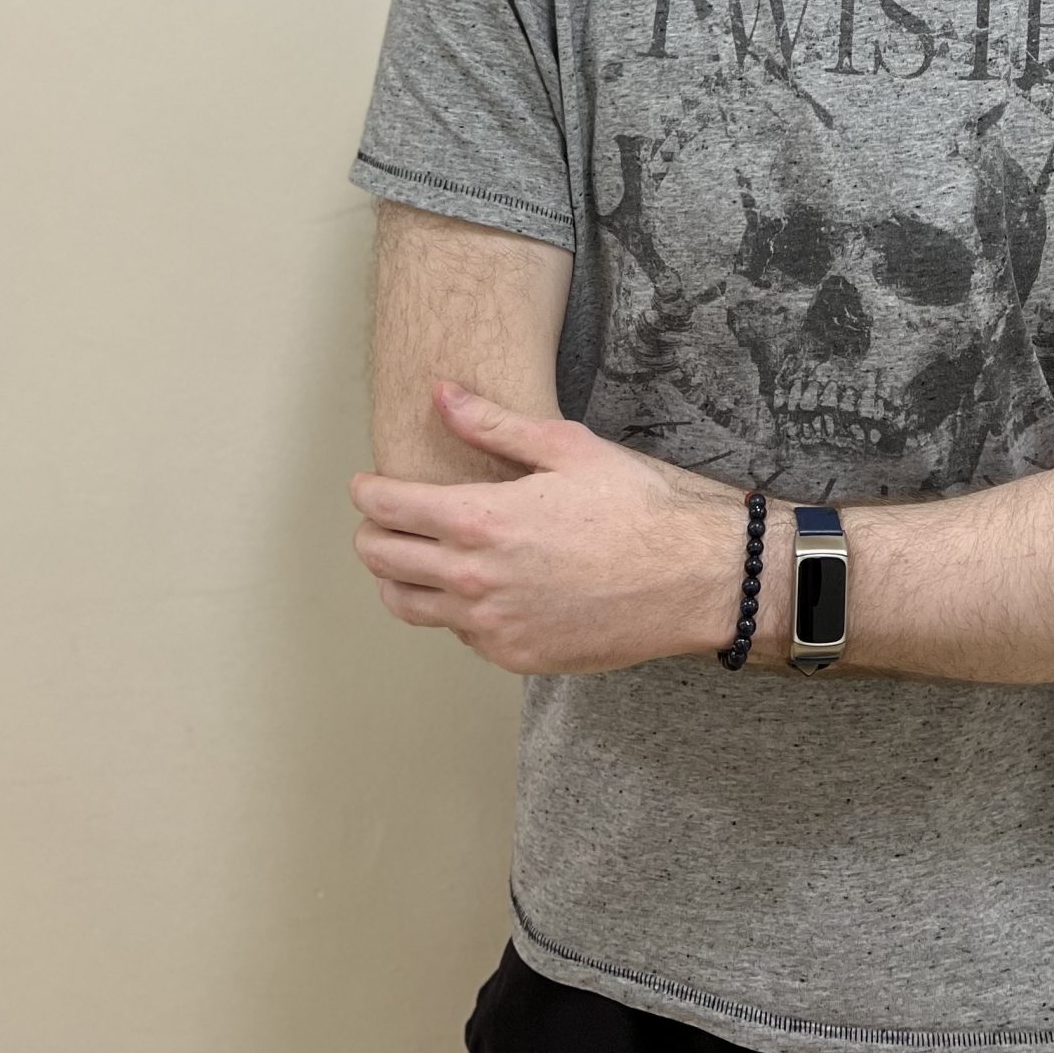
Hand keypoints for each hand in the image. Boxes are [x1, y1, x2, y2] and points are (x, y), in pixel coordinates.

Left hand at [349, 382, 741, 674]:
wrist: (686, 577)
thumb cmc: (633, 506)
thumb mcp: (566, 447)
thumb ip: (493, 425)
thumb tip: (441, 396)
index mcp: (481, 520)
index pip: (388, 509)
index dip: (368, 493)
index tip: (367, 485)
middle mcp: (474, 580)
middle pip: (383, 561)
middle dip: (373, 534)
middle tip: (381, 520)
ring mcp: (491, 626)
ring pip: (408, 607)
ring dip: (398, 580)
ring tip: (413, 559)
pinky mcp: (513, 656)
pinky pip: (458, 634)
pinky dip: (452, 610)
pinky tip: (475, 587)